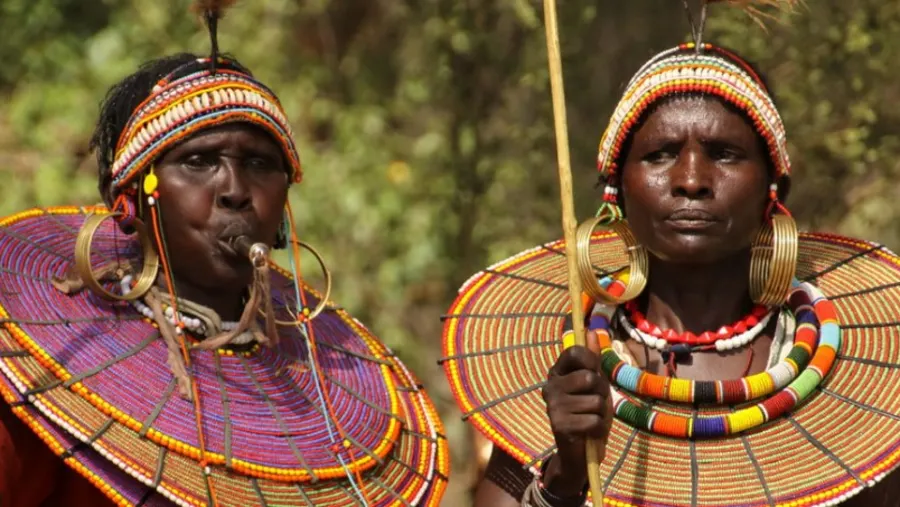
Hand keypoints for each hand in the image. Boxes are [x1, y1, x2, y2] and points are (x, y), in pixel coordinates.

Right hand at [539, 331, 612, 496]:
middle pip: (589, 377)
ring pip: (595, 401)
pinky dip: (598, 428)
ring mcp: (553, 406)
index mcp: (557, 373)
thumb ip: (593, 359)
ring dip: (601, 413)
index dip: (591, 360)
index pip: (574, 352)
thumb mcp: (594, 384)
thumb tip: (592, 330)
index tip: (595, 372)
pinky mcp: (559, 425)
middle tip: (595, 404)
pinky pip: (594, 420)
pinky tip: (588, 432)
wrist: (580, 452)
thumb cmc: (588, 412)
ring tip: (591, 419)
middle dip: (601, 392)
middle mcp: (550, 387)